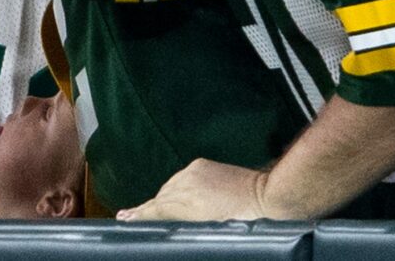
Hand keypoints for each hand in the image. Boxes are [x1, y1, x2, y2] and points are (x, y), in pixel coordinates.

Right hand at [120, 158, 268, 220]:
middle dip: (146, 209)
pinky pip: (180, 178)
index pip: (157, 209)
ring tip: (146, 209)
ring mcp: (194, 173)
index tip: (123, 218)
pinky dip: (174, 188)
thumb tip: (168, 220)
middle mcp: (188, 185)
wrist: (271, 197)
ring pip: (168, 188)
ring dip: (161, 199)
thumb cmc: (250, 221)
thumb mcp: (216, 230)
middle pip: (159, 198)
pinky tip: (171, 195)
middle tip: (128, 216)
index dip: (140, 215)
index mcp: (190, 204)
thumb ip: (189, 227)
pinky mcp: (201, 166)